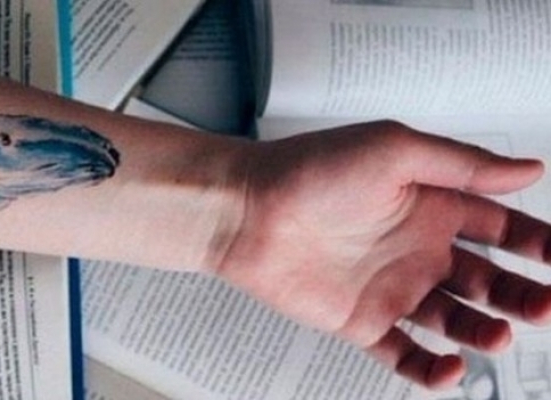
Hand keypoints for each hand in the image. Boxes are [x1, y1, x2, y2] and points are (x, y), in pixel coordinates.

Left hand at [217, 121, 550, 388]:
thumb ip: (462, 165)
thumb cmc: (311, 170)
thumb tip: (530, 168)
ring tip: (499, 335)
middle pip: (489, 279)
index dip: (538, 244)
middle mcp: (416, 248)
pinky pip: (405, 352)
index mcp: (430, 205)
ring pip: (455, 320)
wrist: (247, 210)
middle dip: (524, 294)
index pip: (502, 227)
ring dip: (485, 331)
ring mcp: (391, 288)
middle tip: (546, 306)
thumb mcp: (394, 150)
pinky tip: (450, 369)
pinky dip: (431, 368)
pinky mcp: (362, 321)